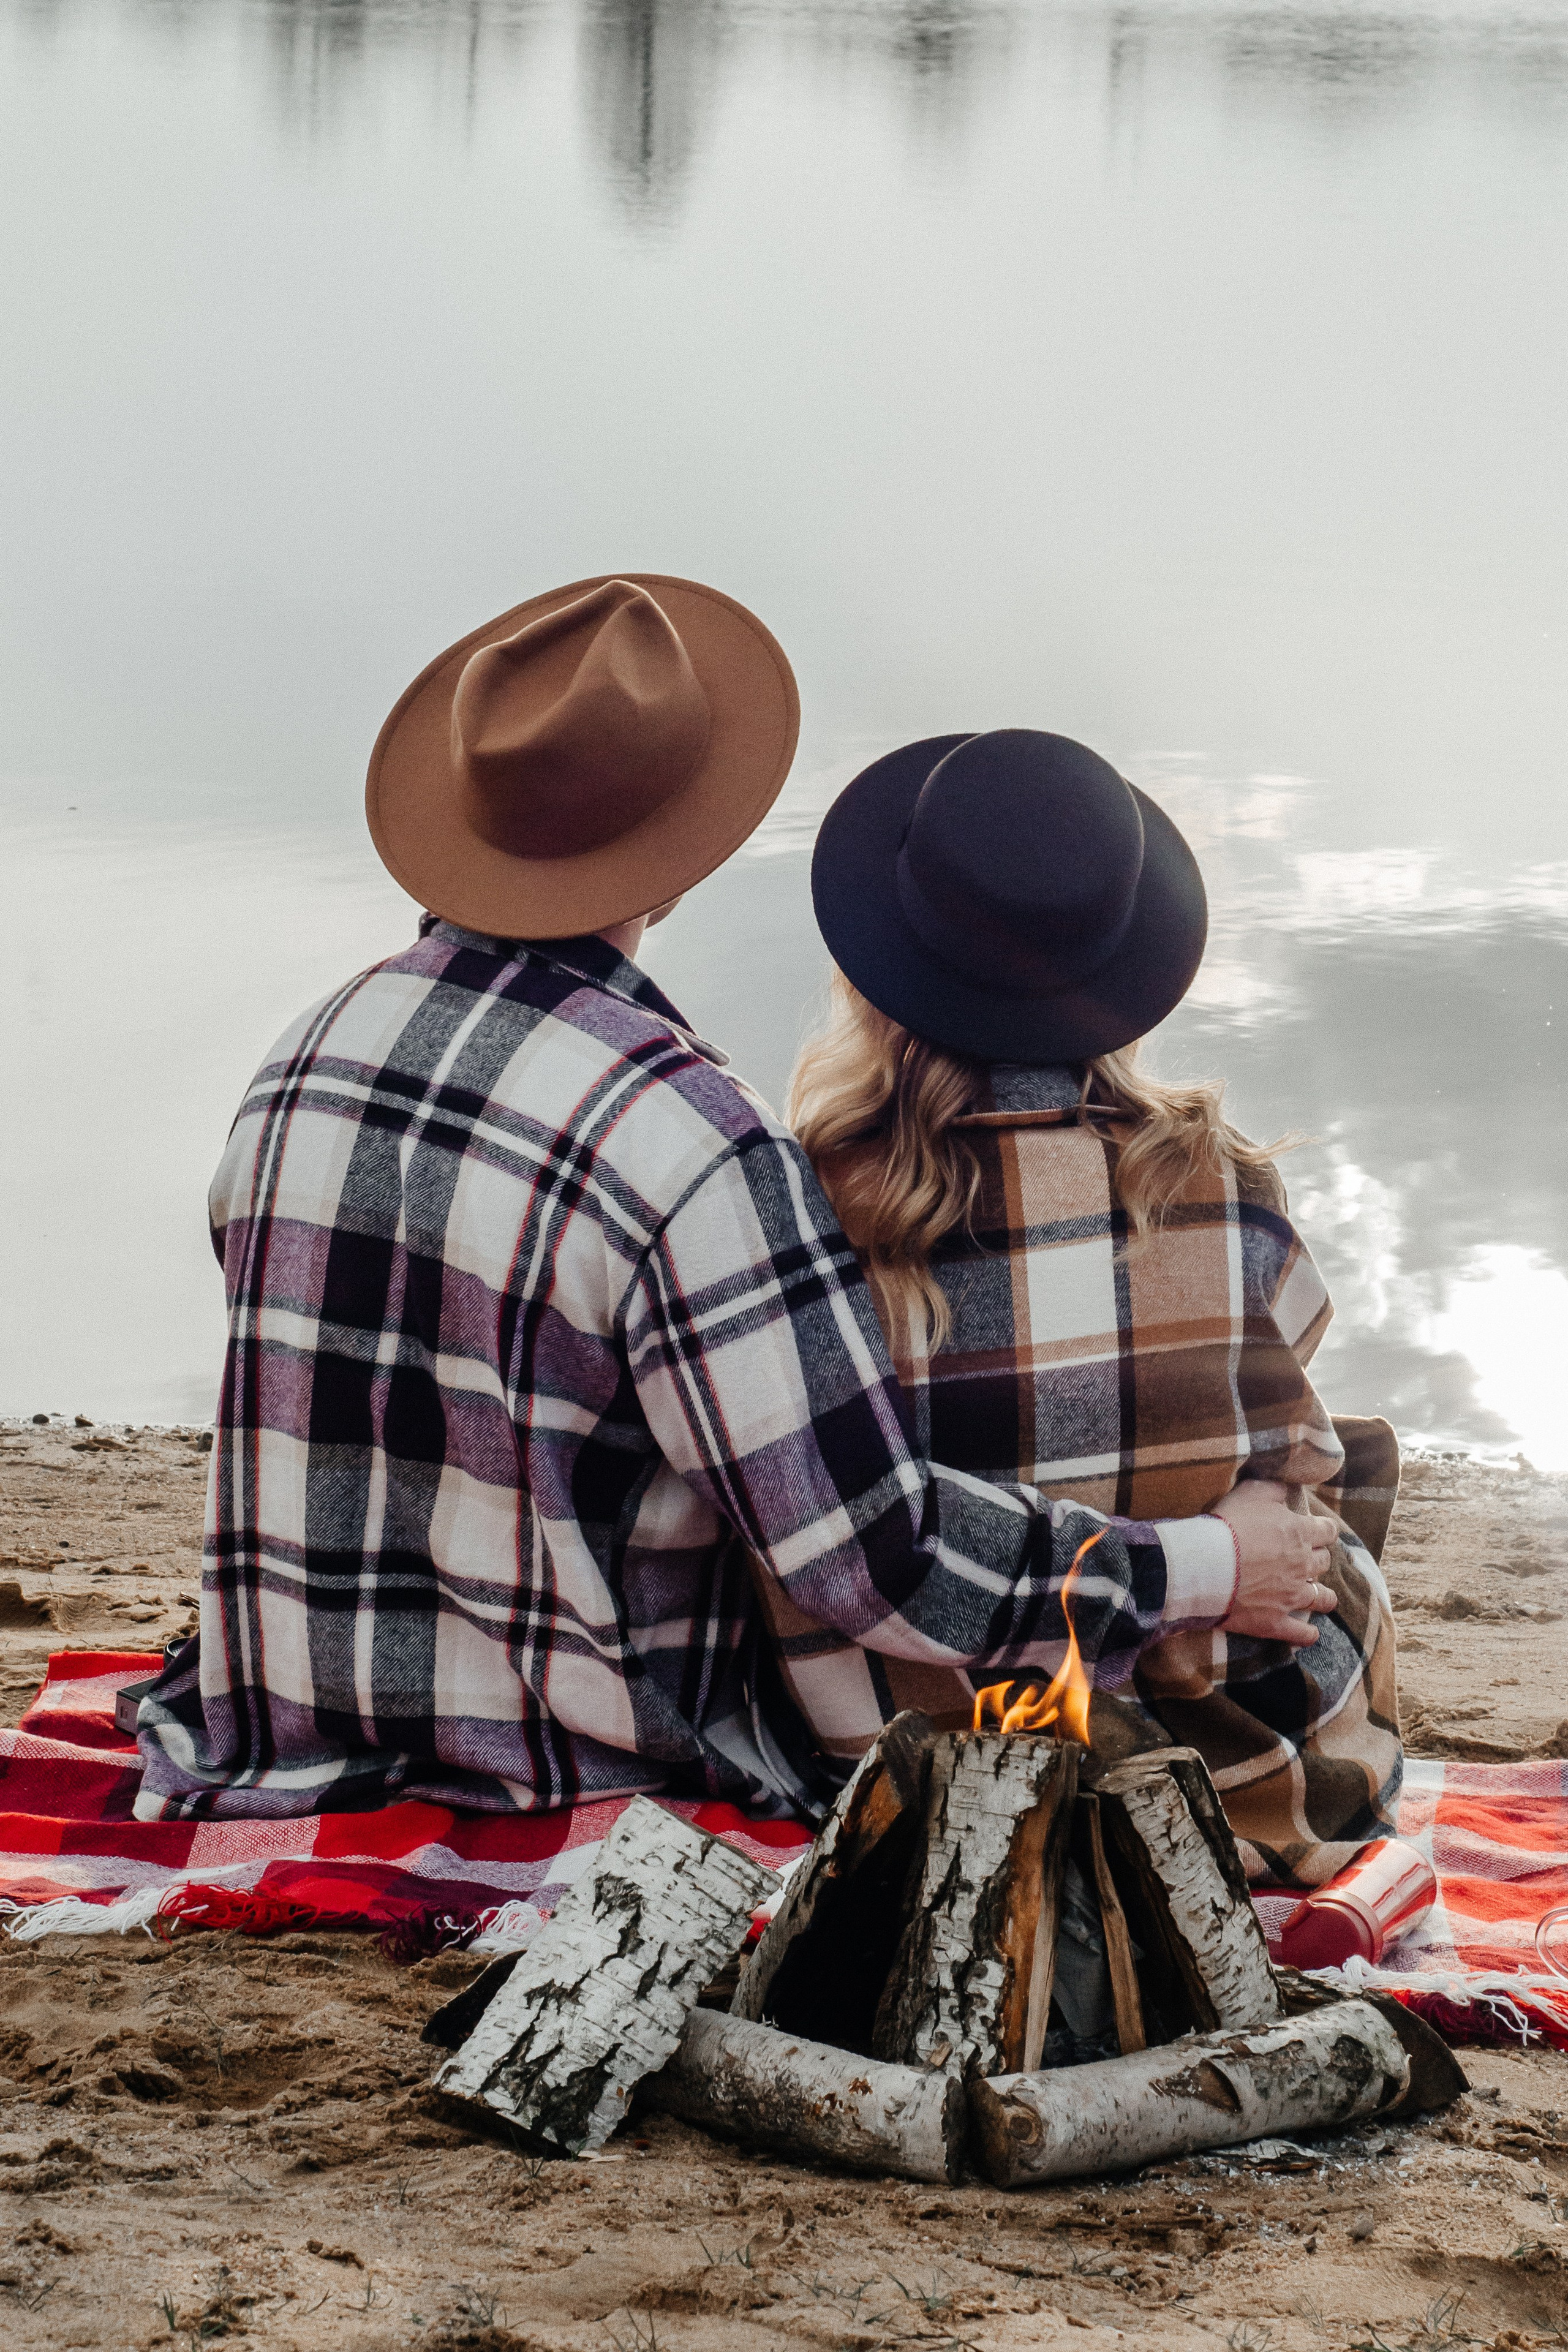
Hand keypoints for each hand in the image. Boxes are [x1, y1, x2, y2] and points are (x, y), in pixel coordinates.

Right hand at [1210, 1479, 1335, 1645]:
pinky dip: (1307, 1635)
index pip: (1327, 1530)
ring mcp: (1291, 1597)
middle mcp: (1303, 1566)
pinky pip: (1300, 1633)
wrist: (1204, 1565)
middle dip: (1317, 1559)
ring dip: (1323, 1596)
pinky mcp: (1275, 1622)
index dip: (1323, 1529)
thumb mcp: (1250, 1492)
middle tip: (1305, 1559)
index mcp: (1300, 1533)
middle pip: (1324, 1562)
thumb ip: (1274, 1489)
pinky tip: (1310, 1634)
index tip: (1316, 1530)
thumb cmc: (1227, 1526)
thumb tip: (1286, 1489)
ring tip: (1320, 1596)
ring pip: (1322, 1598)